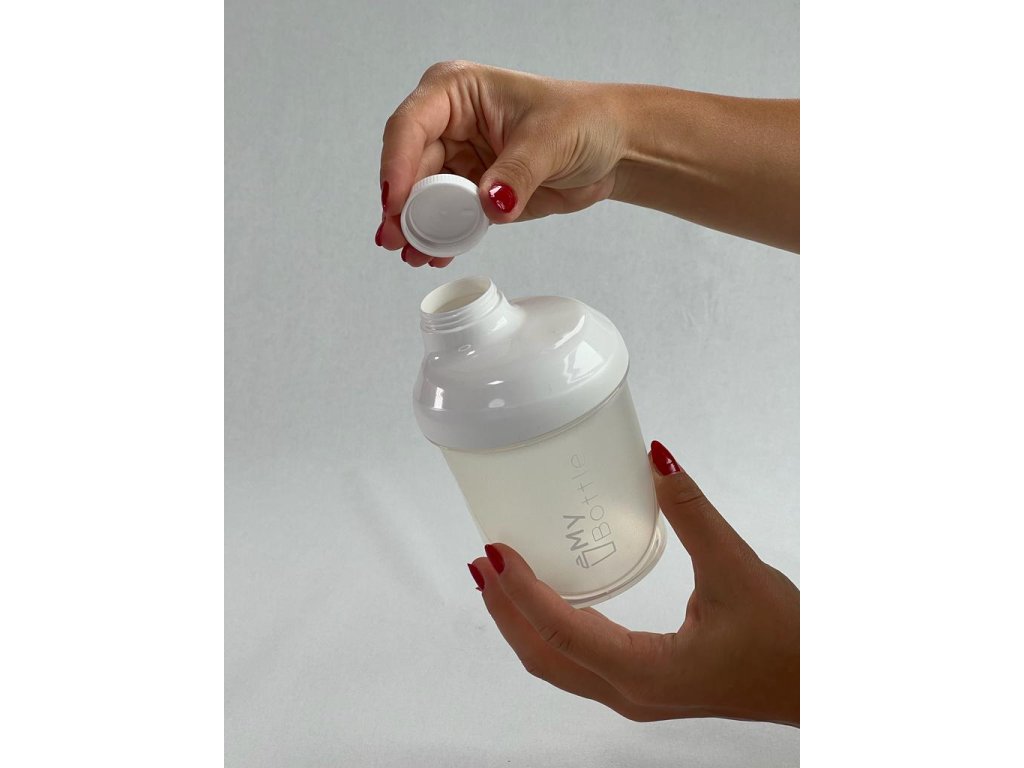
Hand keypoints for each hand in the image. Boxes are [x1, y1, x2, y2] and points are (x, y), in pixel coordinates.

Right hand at [377, 61, 627, 266]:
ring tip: (414, 255)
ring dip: (417, 228)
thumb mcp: (551, 140)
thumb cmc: (584, 120)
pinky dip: (441, 238)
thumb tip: (490, 203)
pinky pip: (447, 218)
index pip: (411, 125)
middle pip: (409, 166)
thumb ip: (517, 172)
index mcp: (457, 92)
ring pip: (423, 197)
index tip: (396, 201)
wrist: (612, 149)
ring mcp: (458, 160)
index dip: (398, 164)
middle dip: (402, 206)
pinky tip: (436, 255)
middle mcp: (449, 124)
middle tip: (397, 239)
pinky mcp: (472, 193)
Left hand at [468, 439, 799, 725]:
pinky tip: (549, 597)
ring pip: (557, 665)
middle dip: (505, 610)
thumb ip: (692, 512)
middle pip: (543, 656)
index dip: (522, 591)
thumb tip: (656, 459)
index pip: (562, 631)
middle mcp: (629, 693)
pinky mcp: (643, 686)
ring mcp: (634, 696)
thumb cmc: (784, 640)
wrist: (814, 684)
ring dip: (523, 622)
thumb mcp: (736, 568)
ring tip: (502, 577)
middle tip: (485, 562)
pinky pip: (577, 663)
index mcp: (645, 672)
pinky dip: (550, 630)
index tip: (496, 552)